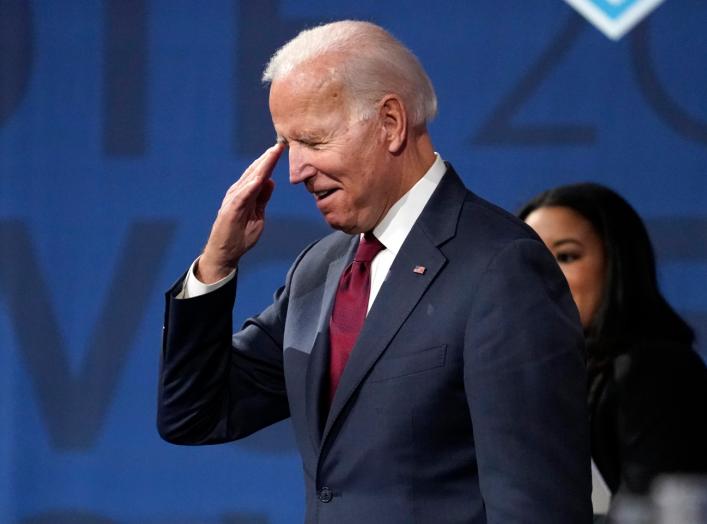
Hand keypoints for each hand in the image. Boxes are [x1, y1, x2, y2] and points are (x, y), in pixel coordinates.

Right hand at [197, 143, 284, 282]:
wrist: (225, 253)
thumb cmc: (240, 235)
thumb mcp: (258, 215)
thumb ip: (262, 198)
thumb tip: (270, 181)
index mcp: (246, 194)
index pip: (260, 174)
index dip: (270, 162)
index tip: (281, 150)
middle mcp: (238, 193)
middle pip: (255, 172)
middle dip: (267, 159)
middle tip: (280, 145)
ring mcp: (233, 200)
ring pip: (249, 180)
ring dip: (260, 167)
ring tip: (271, 154)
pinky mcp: (230, 210)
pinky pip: (242, 196)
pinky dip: (250, 187)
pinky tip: (259, 178)